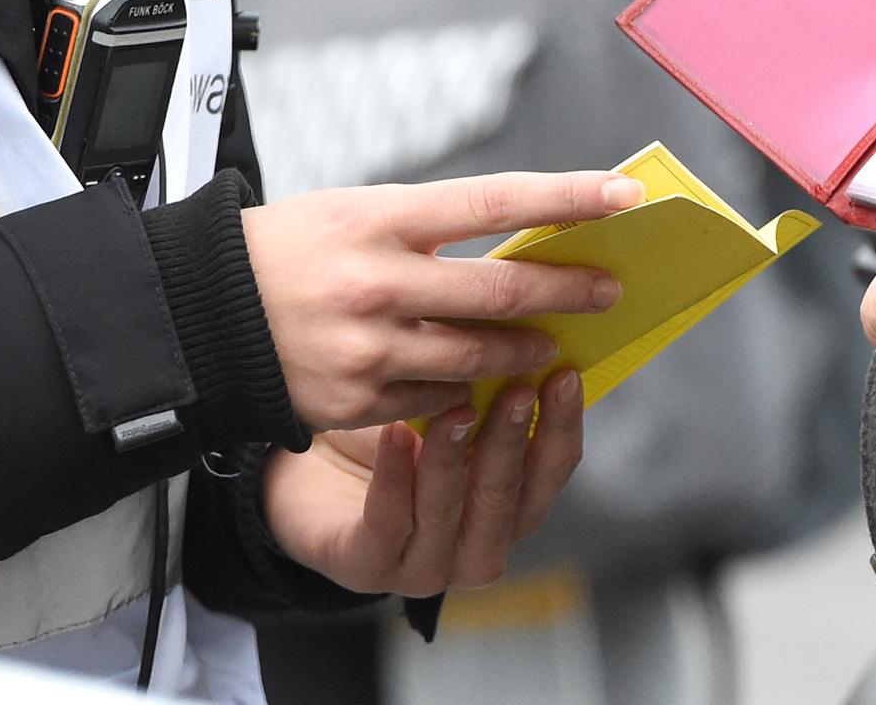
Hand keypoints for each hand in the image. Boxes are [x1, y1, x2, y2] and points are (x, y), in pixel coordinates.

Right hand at [244, 172, 643, 428]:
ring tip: (547, 346)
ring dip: (524, 351)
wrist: (196, 314)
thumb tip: (515, 242)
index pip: (494, 200)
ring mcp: (368, 347)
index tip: (622, 194)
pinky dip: (458, 391)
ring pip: (477, 356)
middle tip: (608, 290)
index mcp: (380, 219)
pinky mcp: (355, 399)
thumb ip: (427, 230)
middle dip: (567, 290)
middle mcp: (378, 282)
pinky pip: (432, 398)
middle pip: (501, 288)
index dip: (566, 197)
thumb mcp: (352, 212)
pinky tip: (471, 385)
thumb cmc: (283, 249)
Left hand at [262, 367, 583, 595]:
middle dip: (513, 439)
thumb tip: (526, 308)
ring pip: (450, 513)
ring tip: (455, 407)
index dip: (562, 423)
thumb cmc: (390, 434)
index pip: (552, 468)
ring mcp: (425, 565)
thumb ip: (486, 381)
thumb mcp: (446, 406)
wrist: (310, 474)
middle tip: (517, 386)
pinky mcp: (369, 568)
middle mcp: (479, 543)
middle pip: (509, 497)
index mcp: (512, 504)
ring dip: (455, 459)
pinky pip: (387, 525)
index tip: (565, 372)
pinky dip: (395, 479)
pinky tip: (394, 433)